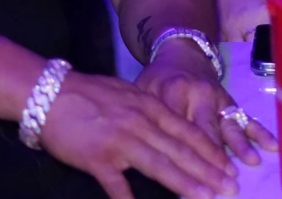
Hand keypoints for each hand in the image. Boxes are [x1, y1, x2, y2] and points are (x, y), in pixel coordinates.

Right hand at [40, 71, 237, 198]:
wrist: (51, 93)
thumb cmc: (90, 93)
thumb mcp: (129, 94)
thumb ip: (151, 112)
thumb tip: (172, 129)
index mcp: (150, 107)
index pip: (188, 132)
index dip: (211, 152)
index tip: (229, 167)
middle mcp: (141, 123)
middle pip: (181, 151)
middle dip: (209, 171)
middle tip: (230, 188)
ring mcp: (120, 142)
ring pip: (160, 165)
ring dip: (185, 184)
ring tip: (206, 197)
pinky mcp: (98, 158)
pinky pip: (118, 184)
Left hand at [138, 41, 277, 167]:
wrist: (181, 54)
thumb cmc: (158, 80)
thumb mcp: (143, 92)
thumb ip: (146, 118)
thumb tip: (145, 153)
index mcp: (171, 91)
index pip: (175, 127)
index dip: (180, 152)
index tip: (184, 177)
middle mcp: (198, 95)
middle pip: (205, 130)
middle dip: (213, 156)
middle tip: (222, 179)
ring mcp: (218, 98)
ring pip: (228, 124)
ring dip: (239, 145)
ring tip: (250, 162)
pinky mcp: (230, 101)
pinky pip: (245, 117)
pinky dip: (258, 132)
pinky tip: (271, 146)